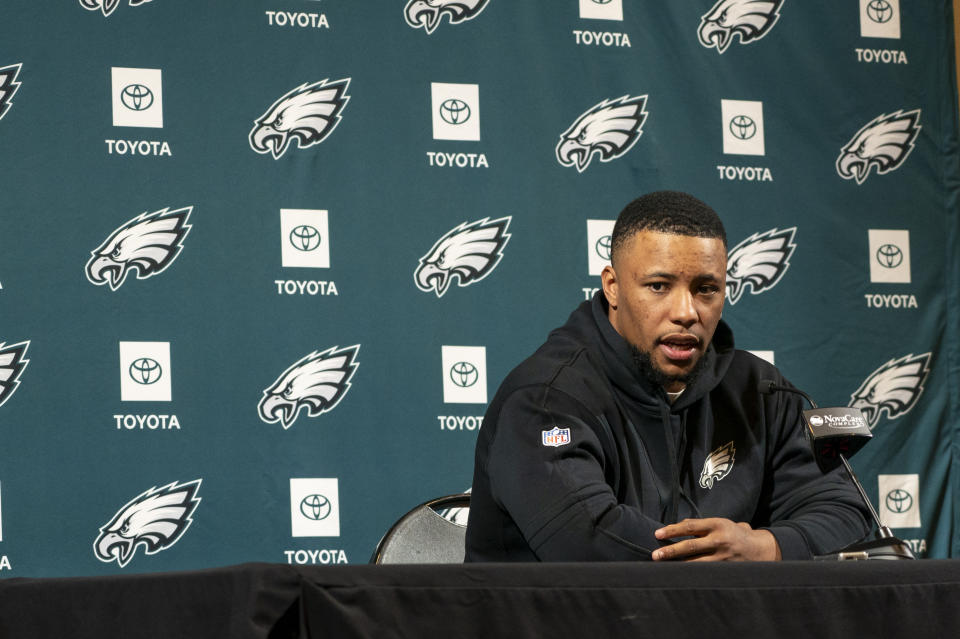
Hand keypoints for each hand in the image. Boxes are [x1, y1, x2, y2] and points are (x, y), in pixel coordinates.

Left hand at [651, 518, 780, 561]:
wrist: (760, 548)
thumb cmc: (734, 533)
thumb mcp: (720, 523)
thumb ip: (701, 525)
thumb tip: (681, 524)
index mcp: (717, 524)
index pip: (690, 526)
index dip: (672, 530)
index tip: (657, 534)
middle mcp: (719, 540)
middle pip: (690, 546)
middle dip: (671, 550)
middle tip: (655, 555)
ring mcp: (722, 556)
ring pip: (696, 562)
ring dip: (678, 565)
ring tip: (663, 567)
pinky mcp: (725, 569)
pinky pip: (704, 572)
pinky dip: (691, 573)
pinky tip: (679, 576)